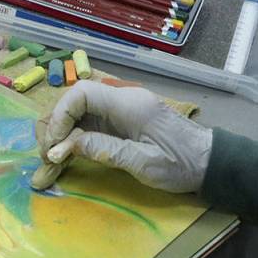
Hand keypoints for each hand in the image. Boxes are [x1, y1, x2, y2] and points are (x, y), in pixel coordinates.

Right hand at [36, 82, 210, 192]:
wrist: (211, 164)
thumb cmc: (182, 163)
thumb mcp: (143, 162)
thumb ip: (103, 150)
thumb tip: (61, 149)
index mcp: (127, 104)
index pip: (80, 94)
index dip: (59, 116)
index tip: (53, 144)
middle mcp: (120, 101)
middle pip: (73, 104)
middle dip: (54, 128)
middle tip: (46, 157)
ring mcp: (118, 112)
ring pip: (76, 116)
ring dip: (59, 137)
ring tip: (49, 164)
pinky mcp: (119, 124)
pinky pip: (87, 127)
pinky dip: (71, 142)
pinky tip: (62, 161)